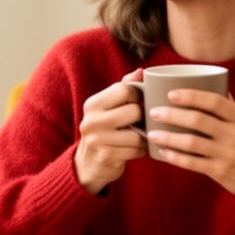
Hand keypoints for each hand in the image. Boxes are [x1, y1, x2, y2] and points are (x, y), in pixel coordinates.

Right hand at [74, 69, 146, 194]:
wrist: (89, 163)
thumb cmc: (105, 129)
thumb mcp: (108, 107)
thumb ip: (123, 88)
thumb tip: (141, 71)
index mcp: (93, 104)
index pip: (124, 89)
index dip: (139, 95)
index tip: (140, 101)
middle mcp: (92, 121)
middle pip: (134, 111)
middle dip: (143, 117)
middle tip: (144, 121)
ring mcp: (98, 140)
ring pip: (137, 134)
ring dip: (145, 136)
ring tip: (143, 135)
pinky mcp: (107, 156)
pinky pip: (136, 150)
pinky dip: (142, 150)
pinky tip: (138, 148)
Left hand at [146, 89, 234, 209]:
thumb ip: (230, 107)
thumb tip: (214, 83)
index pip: (215, 101)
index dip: (191, 96)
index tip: (171, 94)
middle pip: (199, 120)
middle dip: (172, 114)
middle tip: (153, 112)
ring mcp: (228, 154)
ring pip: (192, 143)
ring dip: (168, 137)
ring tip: (151, 133)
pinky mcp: (221, 172)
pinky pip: (193, 163)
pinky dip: (176, 157)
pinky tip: (163, 153)